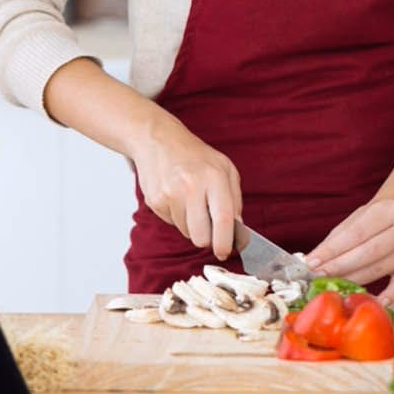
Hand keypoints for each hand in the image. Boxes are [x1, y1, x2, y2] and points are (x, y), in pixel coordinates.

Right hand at [129, 114, 243, 260]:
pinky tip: (177, 198)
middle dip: (207, 239)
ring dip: (192, 225)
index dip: (225, 241)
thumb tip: (238, 228)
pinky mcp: (155, 201)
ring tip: (191, 202)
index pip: (223, 218)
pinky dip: (178, 217)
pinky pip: (171, 223)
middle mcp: (191, 186)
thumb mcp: (225, 168)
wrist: (159, 141)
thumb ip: (234, 199)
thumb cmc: (196, 156)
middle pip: (201, 236)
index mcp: (214, 176)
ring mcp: (171, 194)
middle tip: (209, 228)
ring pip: (186, 232)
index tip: (226, 252)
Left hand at [306, 197, 393, 305]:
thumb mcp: (358, 217)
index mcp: (389, 209)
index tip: (313, 262)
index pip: (356, 233)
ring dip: (353, 279)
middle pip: (369, 252)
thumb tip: (314, 260)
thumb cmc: (378, 216)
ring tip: (334, 284)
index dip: (333, 250)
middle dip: (340, 266)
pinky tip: (375, 302)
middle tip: (319, 275)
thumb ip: (338, 239)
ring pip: (379, 268)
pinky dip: (389, 294)